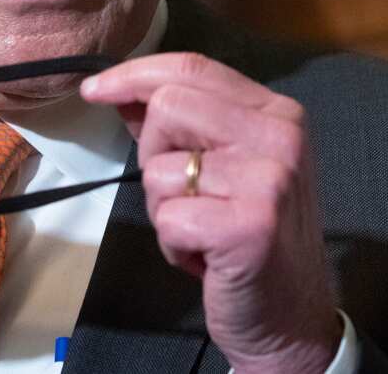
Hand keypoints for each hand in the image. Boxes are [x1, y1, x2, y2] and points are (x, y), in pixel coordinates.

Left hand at [82, 53, 340, 373]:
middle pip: (167, 106)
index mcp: (276, 113)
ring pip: (160, 167)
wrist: (293, 318)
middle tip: (181, 195)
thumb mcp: (227, 170)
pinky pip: (167, 216)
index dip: (133, 74)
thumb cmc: (250, 240)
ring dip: (163, 208)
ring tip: (202, 231)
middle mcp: (279, 136)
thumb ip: (181, 126)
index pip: (192, 68)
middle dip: (151, 153)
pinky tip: (204, 257)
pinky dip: (172, 243)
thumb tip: (122, 92)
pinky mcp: (250, 226)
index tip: (94, 90)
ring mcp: (268, 180)